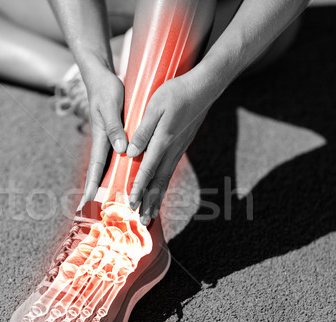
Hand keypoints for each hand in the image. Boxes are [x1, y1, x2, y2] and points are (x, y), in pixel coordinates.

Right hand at [80, 64, 127, 205]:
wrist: (102, 76)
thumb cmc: (106, 89)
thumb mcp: (111, 106)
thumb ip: (114, 127)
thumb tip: (121, 149)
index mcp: (100, 138)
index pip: (96, 167)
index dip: (91, 186)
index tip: (85, 202)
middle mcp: (104, 142)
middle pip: (100, 172)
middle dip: (96, 191)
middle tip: (94, 211)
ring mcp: (109, 140)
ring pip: (108, 166)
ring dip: (108, 183)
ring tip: (109, 201)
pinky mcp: (115, 135)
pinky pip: (117, 156)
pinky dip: (119, 168)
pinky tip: (123, 177)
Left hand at [127, 74, 212, 224]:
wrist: (204, 87)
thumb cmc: (177, 92)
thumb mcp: (155, 106)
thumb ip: (143, 130)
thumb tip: (131, 152)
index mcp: (164, 140)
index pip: (148, 168)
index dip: (139, 187)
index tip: (131, 203)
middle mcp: (172, 149)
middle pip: (159, 181)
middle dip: (149, 201)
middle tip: (142, 219)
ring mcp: (179, 148)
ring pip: (166, 178)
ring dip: (157, 197)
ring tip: (151, 213)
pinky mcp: (181, 145)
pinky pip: (170, 170)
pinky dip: (163, 184)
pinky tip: (160, 191)